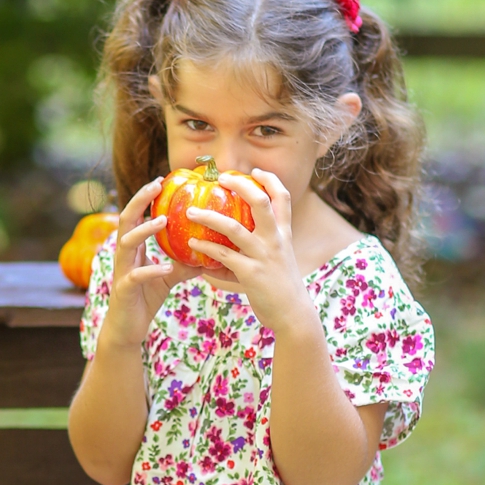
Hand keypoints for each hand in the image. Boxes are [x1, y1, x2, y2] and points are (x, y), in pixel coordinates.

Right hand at [100, 179, 198, 350]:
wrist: (127, 329)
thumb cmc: (146, 298)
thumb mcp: (169, 277)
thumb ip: (185, 262)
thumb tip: (213, 250)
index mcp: (133, 248)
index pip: (136, 215)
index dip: (145, 197)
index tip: (162, 180)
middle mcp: (124, 255)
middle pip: (125, 220)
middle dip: (139, 201)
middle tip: (156, 186)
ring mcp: (121, 271)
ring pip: (126, 244)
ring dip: (144, 230)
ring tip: (161, 221)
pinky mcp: (124, 290)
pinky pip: (136, 276)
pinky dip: (152, 270)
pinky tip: (167, 267)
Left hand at [185, 169, 310, 333]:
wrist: (293, 314)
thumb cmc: (281, 287)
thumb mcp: (278, 259)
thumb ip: (260, 246)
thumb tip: (230, 241)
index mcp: (284, 233)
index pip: (283, 197)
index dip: (270, 180)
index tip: (254, 171)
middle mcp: (276, 240)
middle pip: (260, 201)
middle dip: (240, 185)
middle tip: (220, 178)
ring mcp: (263, 255)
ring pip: (233, 228)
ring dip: (209, 217)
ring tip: (191, 211)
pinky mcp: (250, 274)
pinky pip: (223, 256)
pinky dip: (205, 248)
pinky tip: (192, 244)